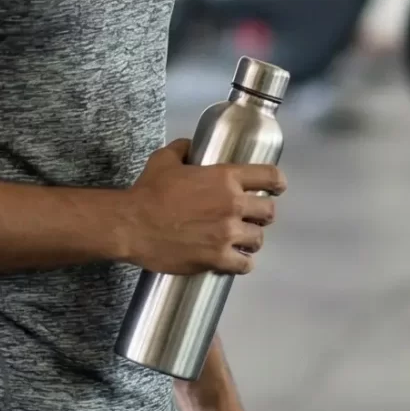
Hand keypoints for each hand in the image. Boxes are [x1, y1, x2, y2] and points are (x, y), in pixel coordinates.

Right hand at [119, 140, 284, 274]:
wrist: (132, 225)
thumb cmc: (148, 192)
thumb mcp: (164, 160)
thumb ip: (182, 149)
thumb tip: (190, 146)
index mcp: (225, 178)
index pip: (269, 177)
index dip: (277, 183)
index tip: (277, 188)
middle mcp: (233, 205)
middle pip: (269, 211)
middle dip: (262, 215)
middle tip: (251, 218)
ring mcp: (227, 233)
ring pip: (258, 239)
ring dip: (251, 240)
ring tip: (241, 241)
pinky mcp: (218, 258)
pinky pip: (245, 264)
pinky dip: (242, 263)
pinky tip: (235, 260)